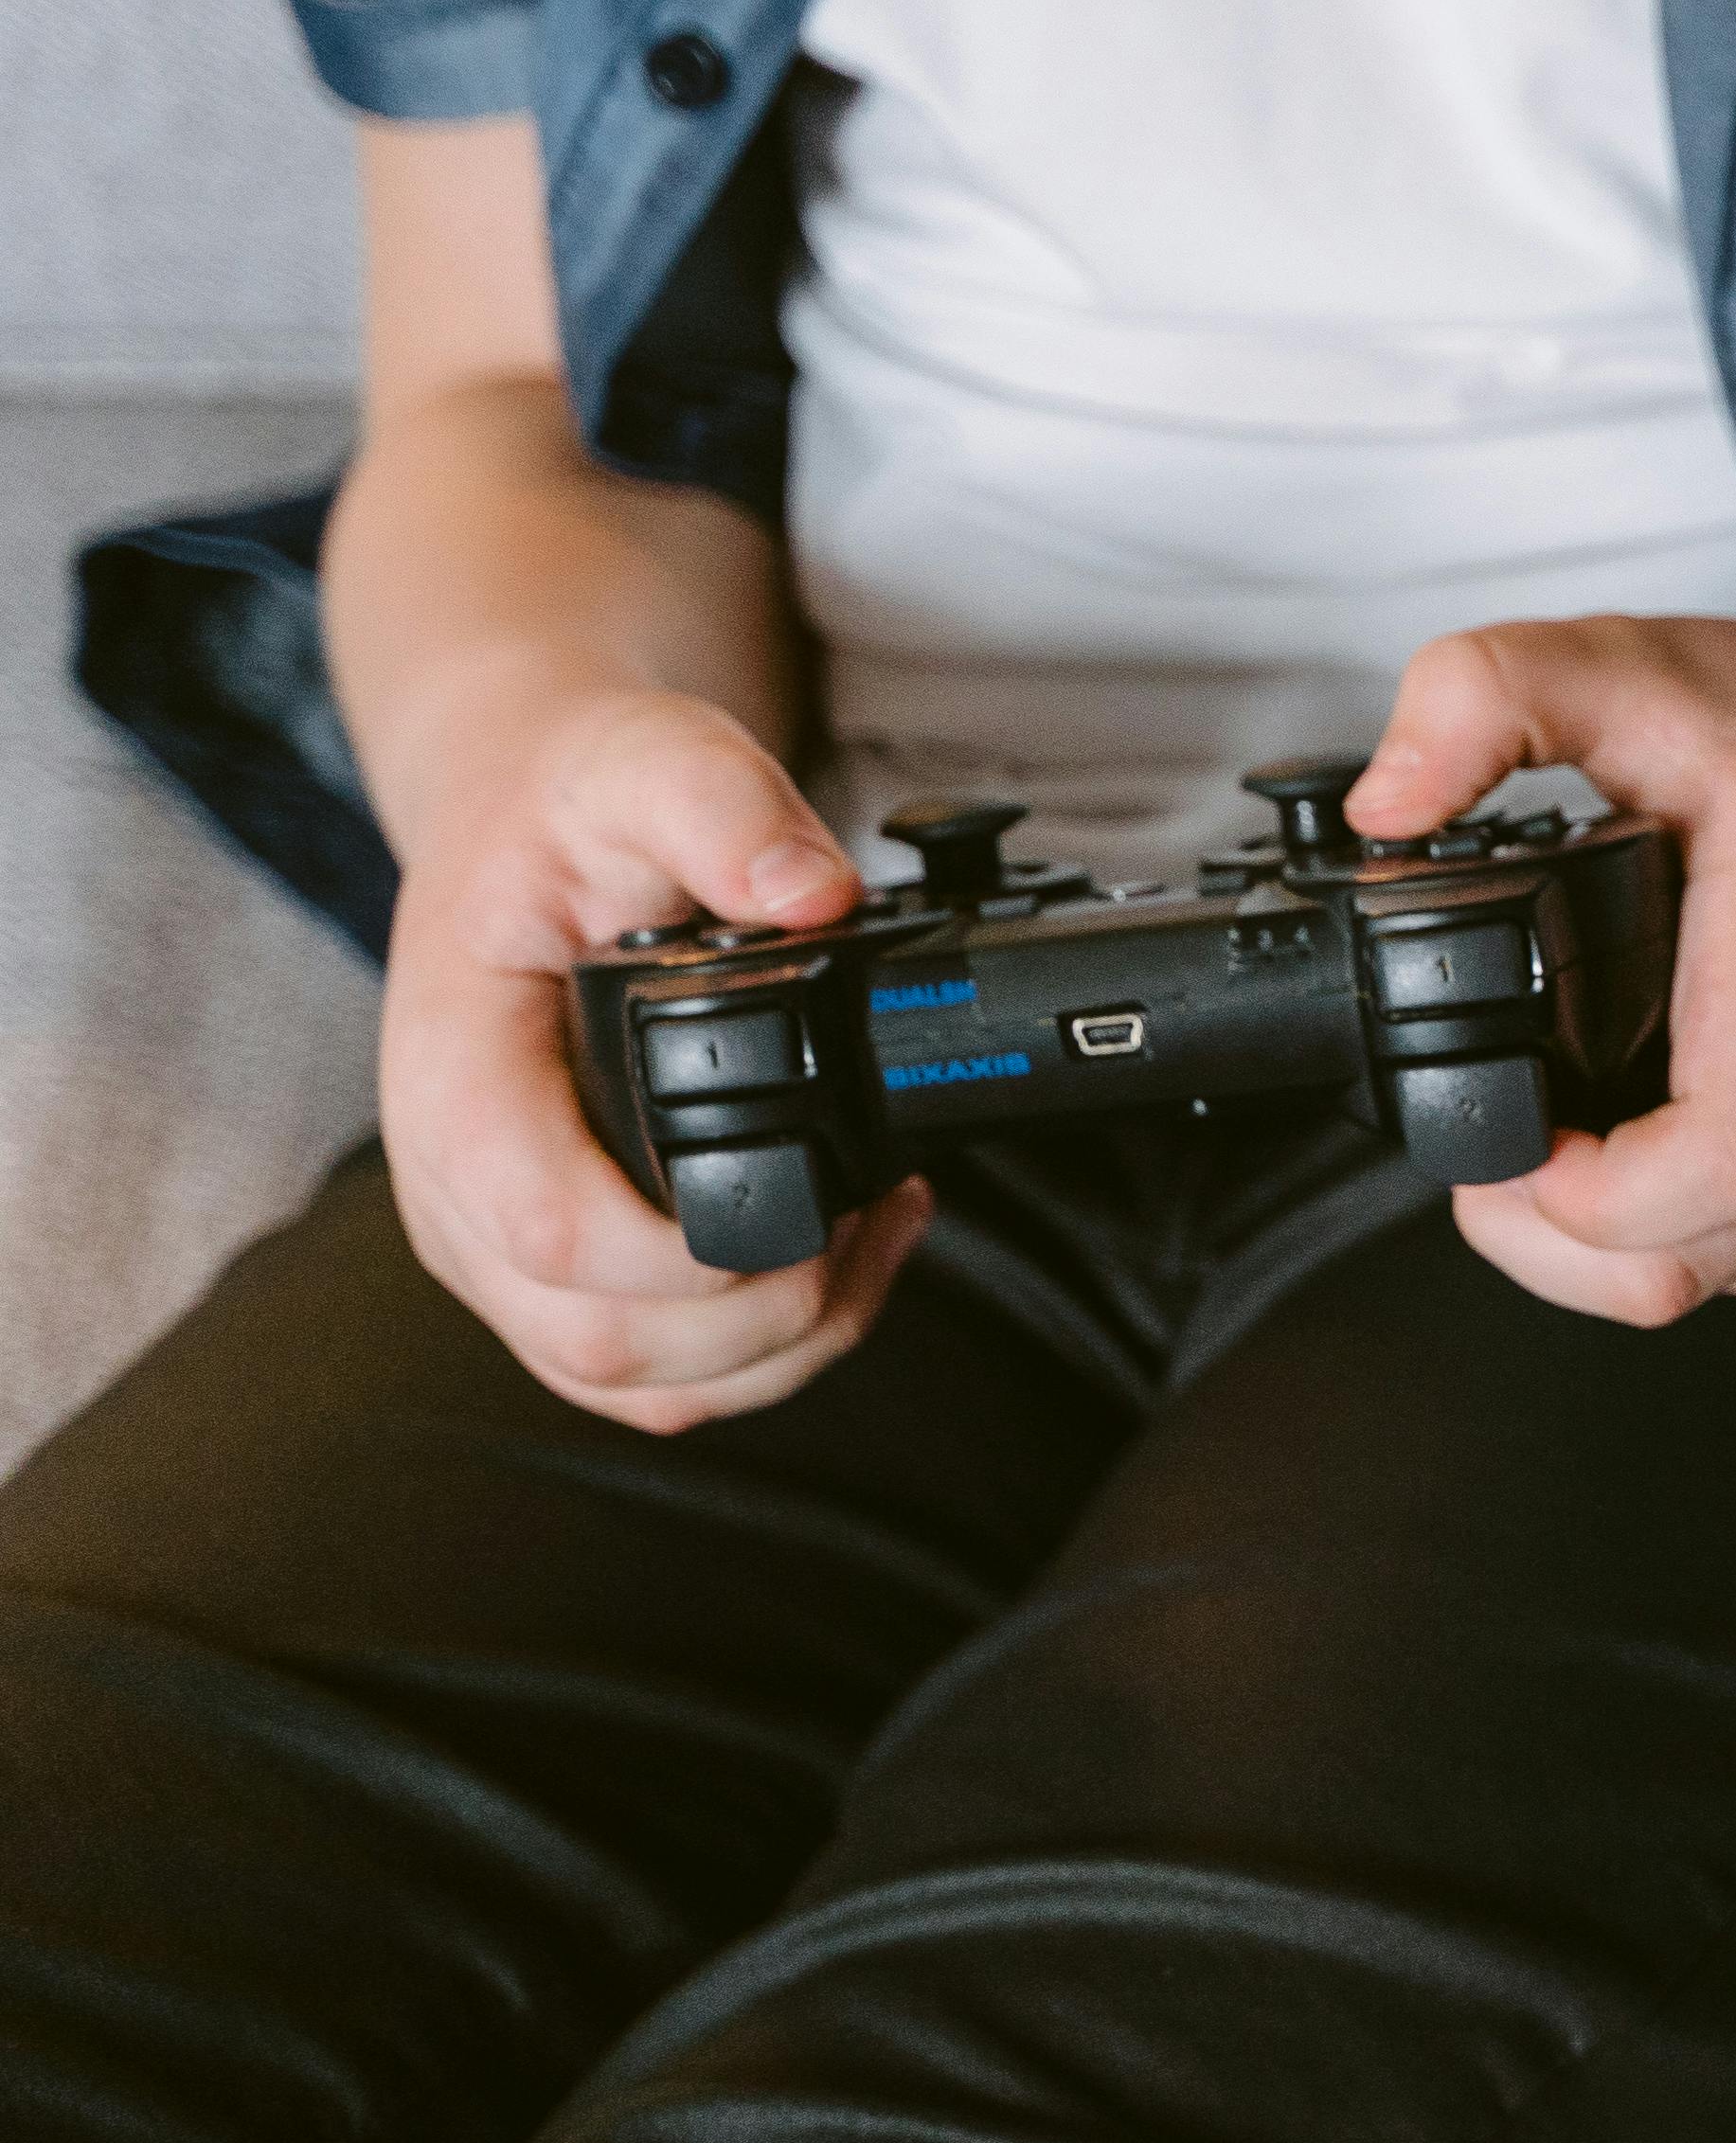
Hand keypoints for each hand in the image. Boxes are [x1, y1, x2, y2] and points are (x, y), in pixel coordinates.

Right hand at [376, 685, 926, 1428]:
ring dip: (781, 1343)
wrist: (524, 824)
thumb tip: (811, 891)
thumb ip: (722, 809)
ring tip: (877, 1229)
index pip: (546, 1227)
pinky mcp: (557, 1275)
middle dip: (766, 1315)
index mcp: (450, 1077)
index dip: (690, 1255)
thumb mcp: (646, 760)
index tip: (819, 1204)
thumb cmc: (571, 808)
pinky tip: (842, 1253)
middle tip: (877, 1215)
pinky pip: (654, 1379)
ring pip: (634, 1382)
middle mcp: (458, 1186)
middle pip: (600, 1340)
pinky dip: (762, 1351)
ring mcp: (500, 1246)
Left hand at [1352, 614, 1735, 1323]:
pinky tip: (1665, 1132)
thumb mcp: (1650, 667)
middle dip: (1544, 1232)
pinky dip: (1688, 1224)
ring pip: (1713, 1279)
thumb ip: (1489, 697)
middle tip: (1496, 1138)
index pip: (1718, 1164)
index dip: (1577, 1193)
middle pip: (1678, 1267)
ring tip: (1571, 1135)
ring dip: (1612, 1236)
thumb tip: (1385, 802)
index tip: (1509, 1133)